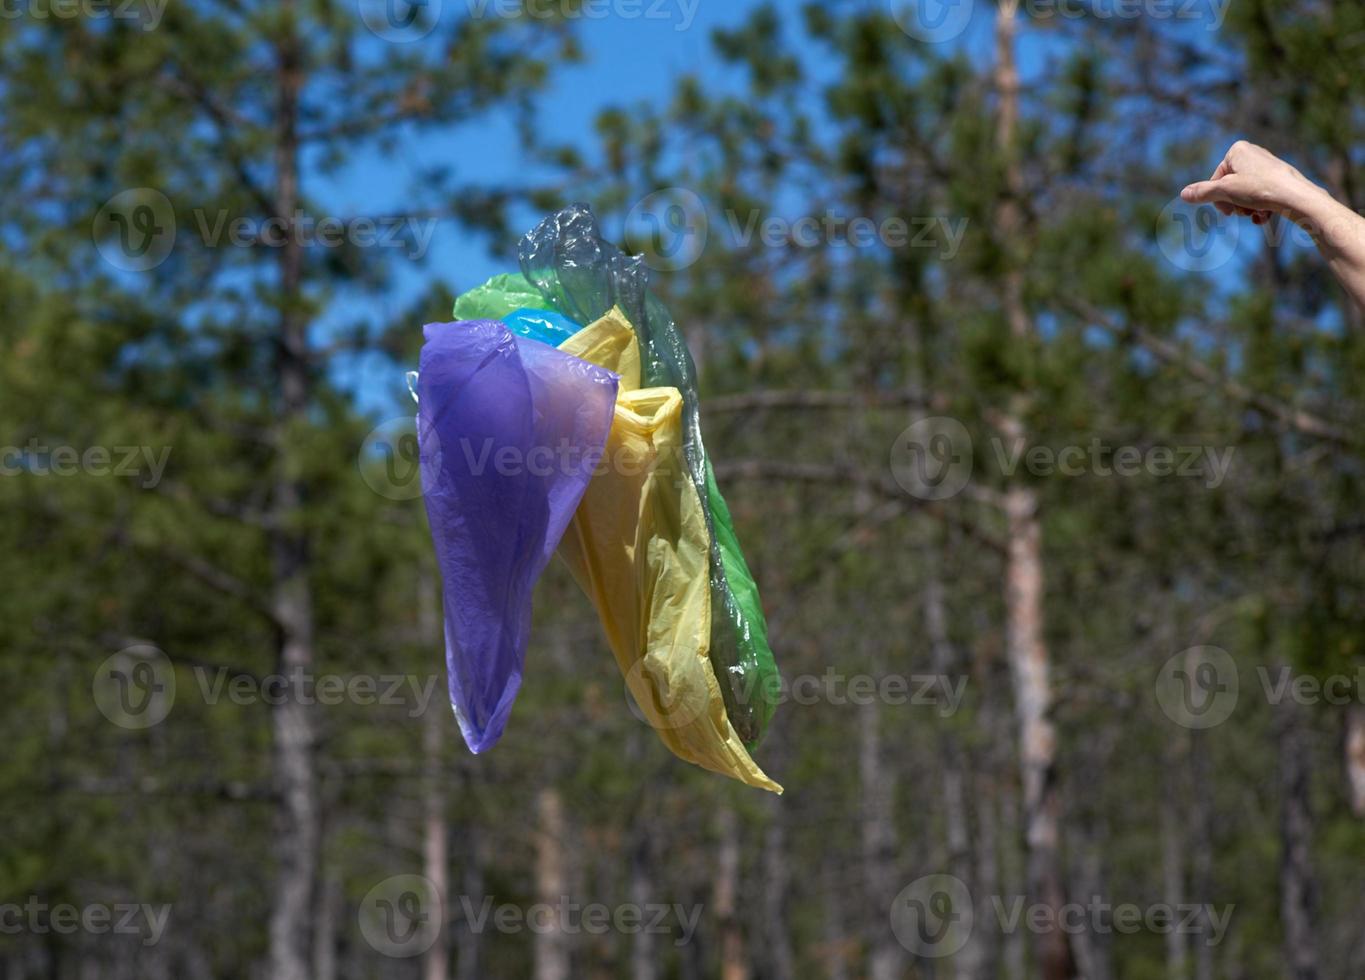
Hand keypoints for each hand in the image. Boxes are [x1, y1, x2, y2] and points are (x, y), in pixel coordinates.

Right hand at [1180, 141, 1323, 225]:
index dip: (1219, 198)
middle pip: (1230, 186)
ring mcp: (1266, 164)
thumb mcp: (1225, 191)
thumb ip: (1202, 193)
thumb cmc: (1260, 189)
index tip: (1229, 210)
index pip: (1216, 179)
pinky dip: (1259, 207)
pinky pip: (1259, 193)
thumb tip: (1183, 194)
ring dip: (1246, 208)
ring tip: (1257, 214)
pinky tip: (1265, 217)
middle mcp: (1252, 153)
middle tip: (1243, 213)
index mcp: (1237, 150)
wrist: (1297, 197)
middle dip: (1234, 204)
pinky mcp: (1278, 177)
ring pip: (1245, 193)